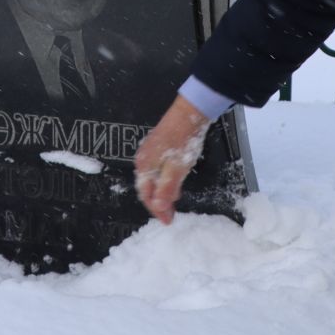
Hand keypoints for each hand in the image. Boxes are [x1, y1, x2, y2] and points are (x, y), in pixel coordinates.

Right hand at [135, 95, 210, 224]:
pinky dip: (164, 181)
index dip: (158, 211)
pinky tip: (174, 183)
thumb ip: (166, 189)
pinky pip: (157, 170)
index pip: (147, 196)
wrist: (190, 113)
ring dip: (162, 192)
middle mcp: (143, 160)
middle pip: (148, 188)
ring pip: (153, 179)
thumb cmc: (184, 139)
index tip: (168, 221)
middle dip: (159, 203)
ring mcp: (149, 152)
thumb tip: (158, 207)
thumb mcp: (177, 169)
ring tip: (174, 201)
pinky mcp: (158, 147)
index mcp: (145, 166)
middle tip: (171, 214)